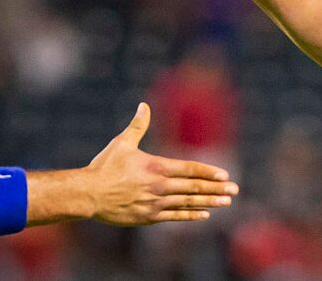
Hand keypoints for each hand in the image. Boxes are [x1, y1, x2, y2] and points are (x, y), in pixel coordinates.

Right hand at [84, 102, 238, 224]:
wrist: (87, 194)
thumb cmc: (104, 167)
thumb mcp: (122, 143)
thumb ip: (138, 125)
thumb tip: (144, 105)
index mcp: (157, 166)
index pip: (190, 169)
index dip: (208, 172)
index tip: (225, 175)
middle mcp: (160, 186)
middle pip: (194, 187)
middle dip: (216, 189)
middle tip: (234, 190)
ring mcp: (155, 203)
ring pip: (187, 202)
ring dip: (208, 202)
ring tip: (226, 202)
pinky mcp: (148, 217)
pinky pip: (174, 216)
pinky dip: (190, 215)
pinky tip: (204, 215)